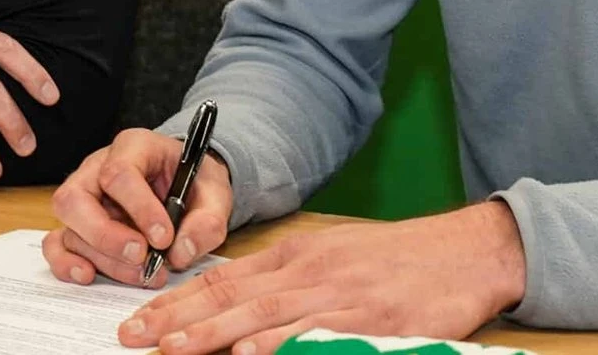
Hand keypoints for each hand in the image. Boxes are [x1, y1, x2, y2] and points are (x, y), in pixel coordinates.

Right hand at [44, 128, 233, 286]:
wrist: (188, 188)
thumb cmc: (195, 184)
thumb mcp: (215, 193)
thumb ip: (208, 220)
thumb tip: (180, 251)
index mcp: (134, 147)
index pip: (120, 173)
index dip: (139, 208)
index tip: (164, 238)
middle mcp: (98, 168)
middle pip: (76, 197)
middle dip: (106, 235)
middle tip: (141, 257)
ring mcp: (83, 197)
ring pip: (69, 225)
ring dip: (102, 258)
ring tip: (142, 274)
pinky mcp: (77, 225)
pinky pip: (56, 243)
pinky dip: (66, 263)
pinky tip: (89, 276)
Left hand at [115, 203, 526, 354]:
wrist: (465, 254)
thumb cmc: (398, 261)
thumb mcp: (334, 258)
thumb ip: (287, 281)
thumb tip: (237, 310)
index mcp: (296, 254)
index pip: (223, 278)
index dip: (176, 301)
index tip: (138, 321)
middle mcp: (309, 270)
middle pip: (231, 296)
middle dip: (177, 320)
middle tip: (132, 338)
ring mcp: (338, 295)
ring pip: (263, 315)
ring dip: (213, 335)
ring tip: (173, 349)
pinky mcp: (369, 321)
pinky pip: (315, 333)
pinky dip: (280, 343)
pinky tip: (250, 353)